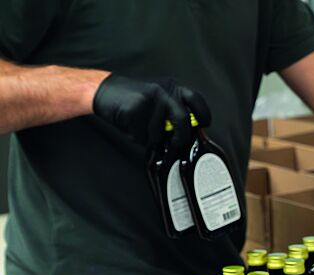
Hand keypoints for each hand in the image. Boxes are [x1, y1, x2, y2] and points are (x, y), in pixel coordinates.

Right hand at [92, 74, 210, 149]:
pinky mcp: (135, 110)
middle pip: (183, 121)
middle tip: (175, 142)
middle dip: (181, 137)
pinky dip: (137, 137)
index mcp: (171, 87)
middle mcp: (163, 91)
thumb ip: (174, 109)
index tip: (204, 124)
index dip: (203, 115)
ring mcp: (149, 100)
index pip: (196, 100)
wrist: (103, 89)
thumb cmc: (132, 96)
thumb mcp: (158, 96)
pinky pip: (143, 136)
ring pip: (160, 133)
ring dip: (151, 137)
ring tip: (141, 125)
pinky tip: (131, 126)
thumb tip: (190, 130)